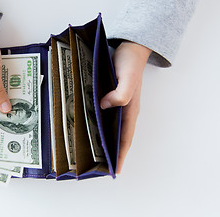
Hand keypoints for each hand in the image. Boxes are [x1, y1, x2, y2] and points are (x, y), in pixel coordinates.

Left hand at [100, 41, 150, 173]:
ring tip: (91, 153)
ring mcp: (117, 105)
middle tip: (97, 166)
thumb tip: (104, 106)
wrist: (129, 48)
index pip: (125, 138)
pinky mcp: (110, 98)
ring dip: (104, 140)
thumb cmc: (130, 63)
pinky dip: (99, 126)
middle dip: (110, 153)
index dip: (120, 154)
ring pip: (110, 128)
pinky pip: (104, 116)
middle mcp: (124, 110)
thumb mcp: (127, 78)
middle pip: (118, 137)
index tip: (113, 170)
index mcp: (130, 110)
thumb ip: (120, 94)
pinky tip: (88, 128)